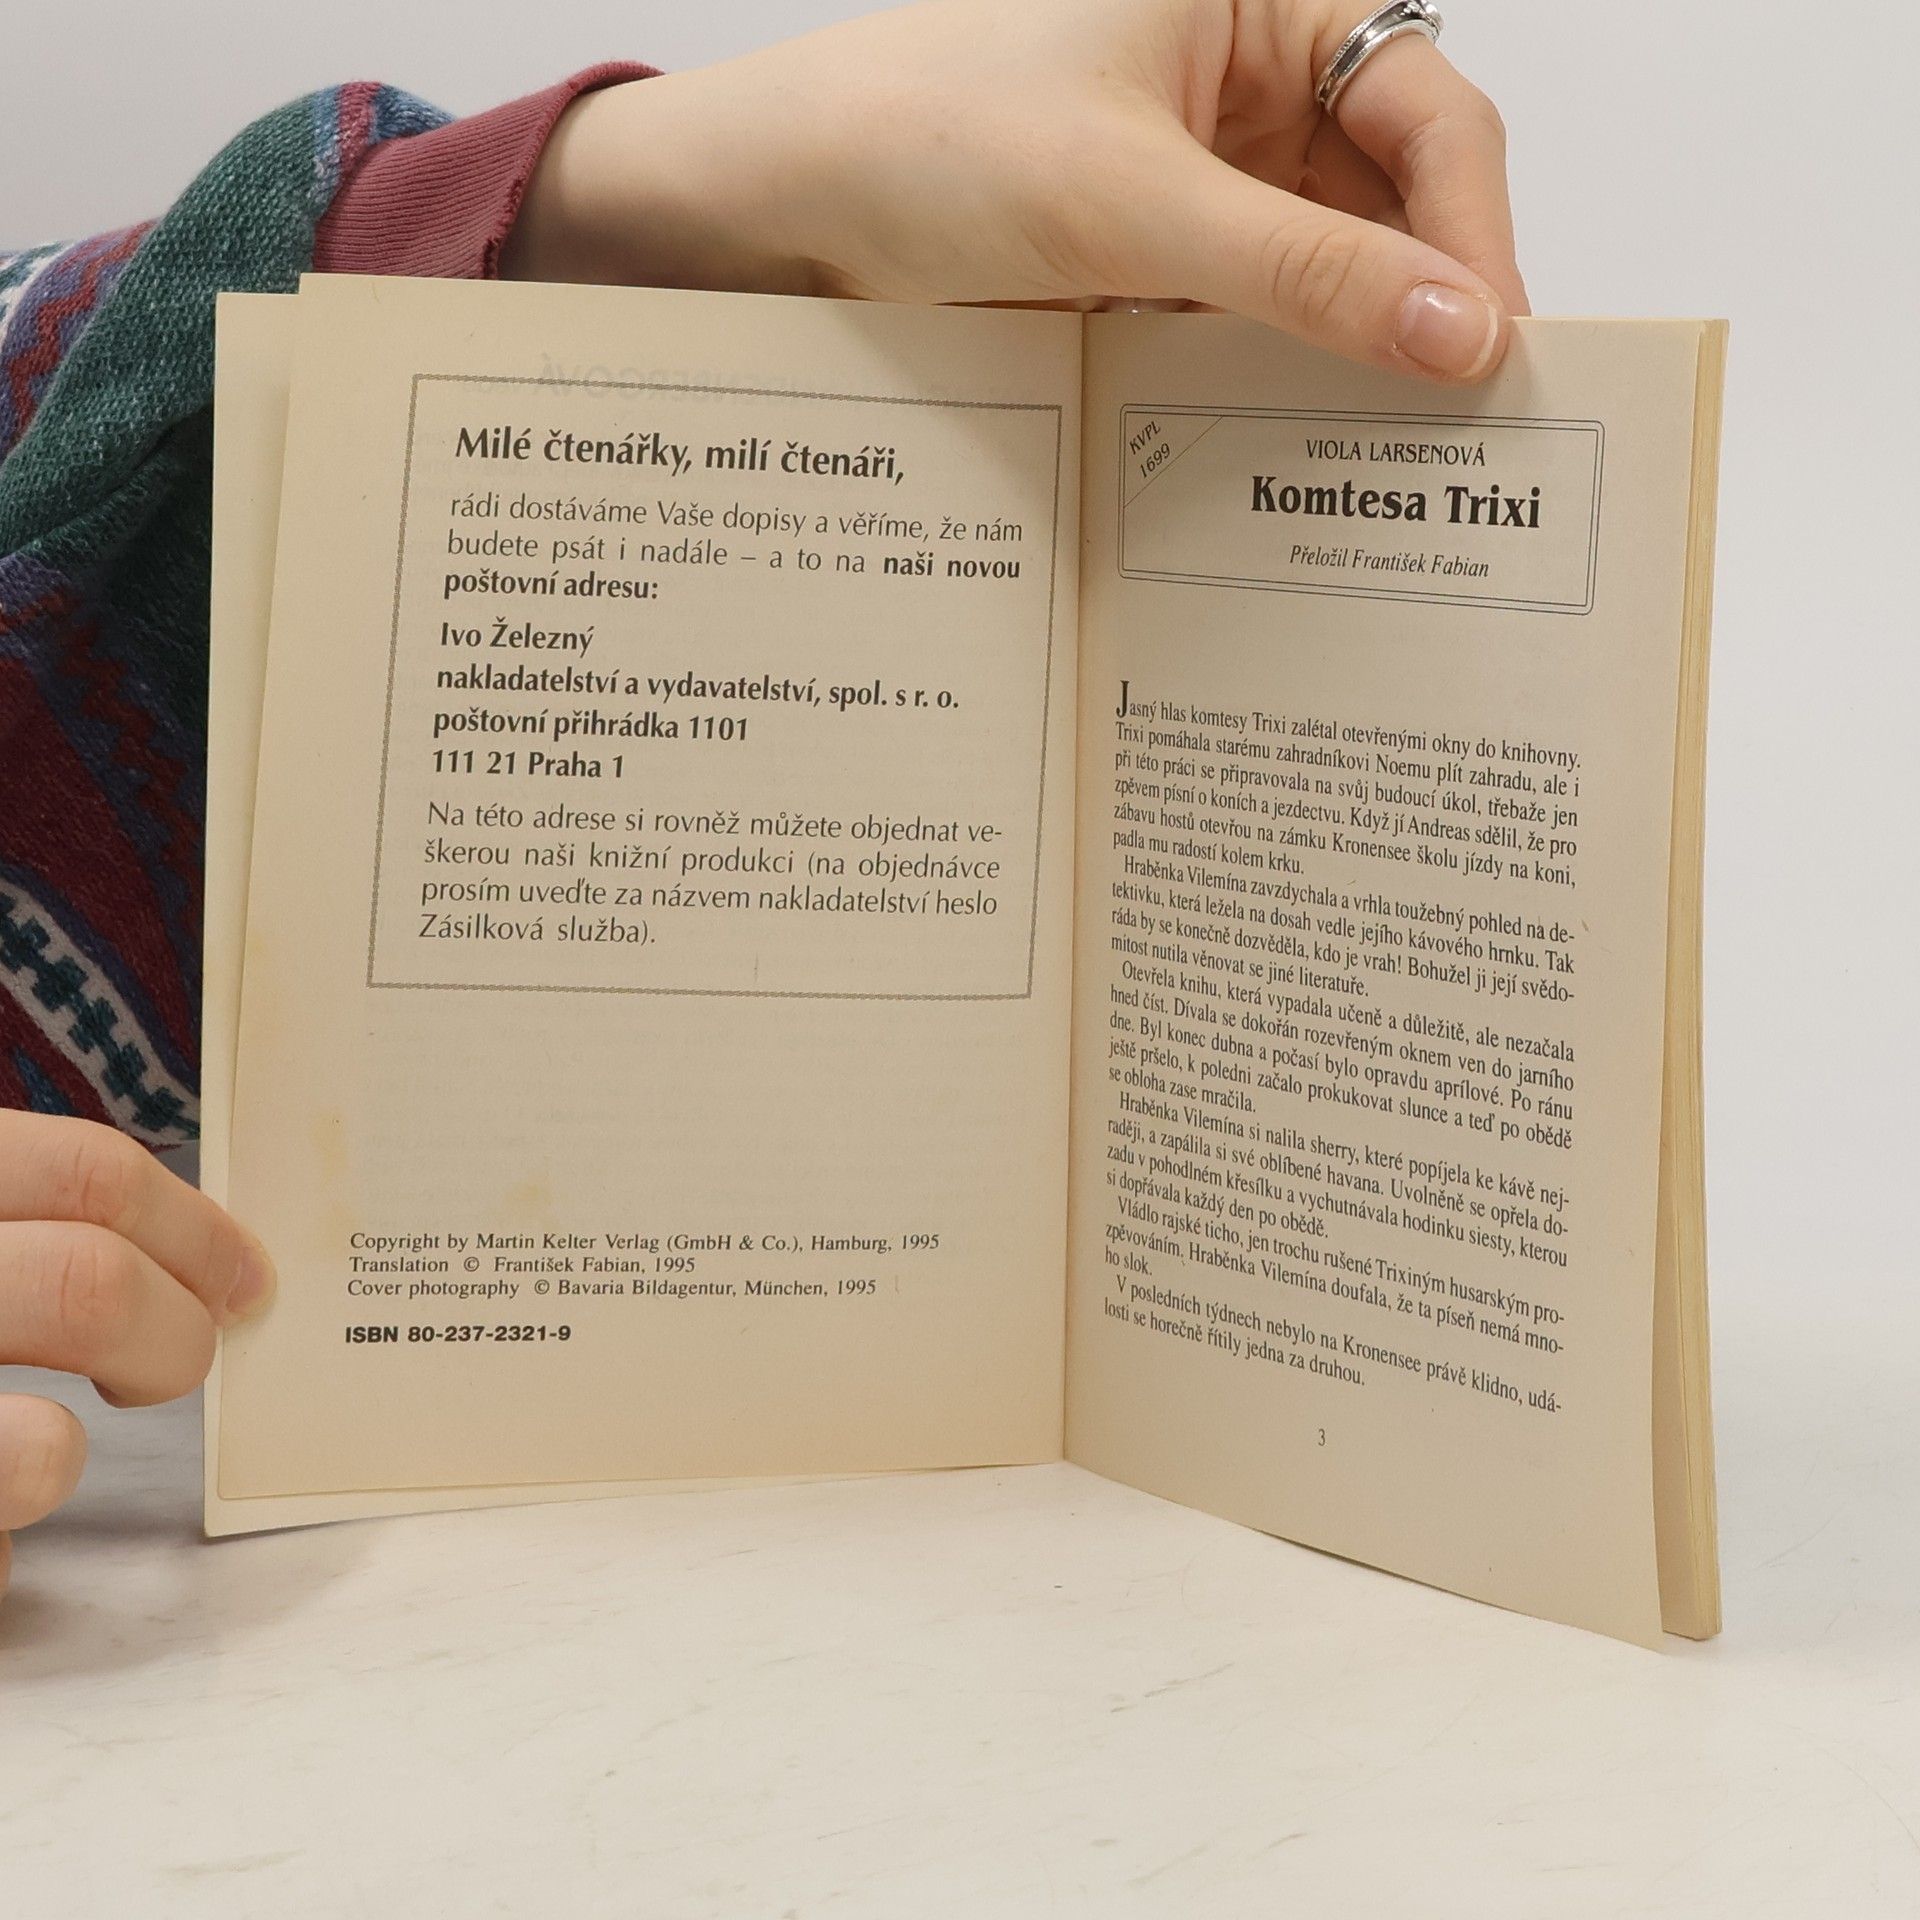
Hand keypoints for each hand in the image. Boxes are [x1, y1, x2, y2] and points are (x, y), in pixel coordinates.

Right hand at [0, 1113, 273, 1603]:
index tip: (248, 1281)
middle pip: (89, 1287)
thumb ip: (34, 1229)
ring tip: (36, 1450)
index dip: (191, 1229)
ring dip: (60, 1459)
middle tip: (175, 1367)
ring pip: (41, 1450)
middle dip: (172, 1340)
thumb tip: (209, 1266)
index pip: (82, 1174)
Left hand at [507, 0, 1526, 380]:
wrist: (787, 205)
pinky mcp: (1162, 266)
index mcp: (1264, 8)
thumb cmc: (926, 134)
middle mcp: (1251, 90)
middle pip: (1393, 202)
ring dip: (1355, 356)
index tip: (1490, 347)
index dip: (1471, 232)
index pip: (1424, 112)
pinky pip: (1255, 325)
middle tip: (1461, 425)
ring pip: (1330, 275)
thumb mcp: (1130, 202)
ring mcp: (1208, 183)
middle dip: (1426, 304)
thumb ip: (1300, 271)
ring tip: (1390, 454)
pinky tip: (1296, 443)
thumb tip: (1457, 331)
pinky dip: (1277, 381)